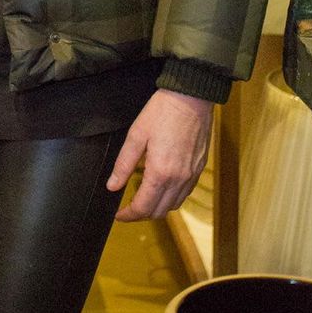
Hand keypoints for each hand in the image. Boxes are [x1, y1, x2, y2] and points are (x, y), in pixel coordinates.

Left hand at [107, 88, 212, 221]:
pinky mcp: (199, 169)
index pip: (143, 207)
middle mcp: (178, 179)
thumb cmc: (162, 112)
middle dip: (141, 215)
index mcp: (160, 172)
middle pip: (159, 211)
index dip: (129, 215)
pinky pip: (184, 194)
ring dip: (157, 208)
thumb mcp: (136, 135)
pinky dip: (171, 198)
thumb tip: (112, 186)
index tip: (119, 215)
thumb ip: (123, 164)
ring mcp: (191, 175)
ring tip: (143, 200)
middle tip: (128, 210)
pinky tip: (161, 189)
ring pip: (173, 206)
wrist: (191, 97)